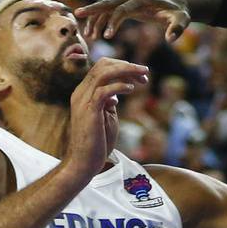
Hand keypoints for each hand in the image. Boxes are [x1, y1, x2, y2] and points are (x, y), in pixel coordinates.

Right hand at [65, 58, 150, 181]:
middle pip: (102, 65)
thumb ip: (110, 101)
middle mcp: (81, 93)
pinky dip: (119, 86)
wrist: (84, 162)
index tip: (140, 75)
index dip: (123, 66)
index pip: (101, 67)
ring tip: (143, 77)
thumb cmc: (97, 142)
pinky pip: (103, 90)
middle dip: (127, 65)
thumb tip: (119, 89)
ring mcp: (83, 101)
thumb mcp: (107, 116)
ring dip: (126, 71)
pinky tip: (131, 89)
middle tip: (145, 72)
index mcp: (84, 92)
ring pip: (103, 73)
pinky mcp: (89, 111)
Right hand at [76, 0, 205, 43]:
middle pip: (109, 2)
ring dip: (95, 19)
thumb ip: (177, 29)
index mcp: (142, 0)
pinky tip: (94, 34)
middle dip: (93, 8)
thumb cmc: (180, 14)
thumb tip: (170, 39)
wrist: (179, 6)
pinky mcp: (127, 7)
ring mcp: (128, 1)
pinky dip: (100, 21)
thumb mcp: (182, 21)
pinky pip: (109, 13)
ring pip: (106, 8)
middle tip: (77, 15)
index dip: (114, 22)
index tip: (106, 37)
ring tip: (88, 36)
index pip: (123, 9)